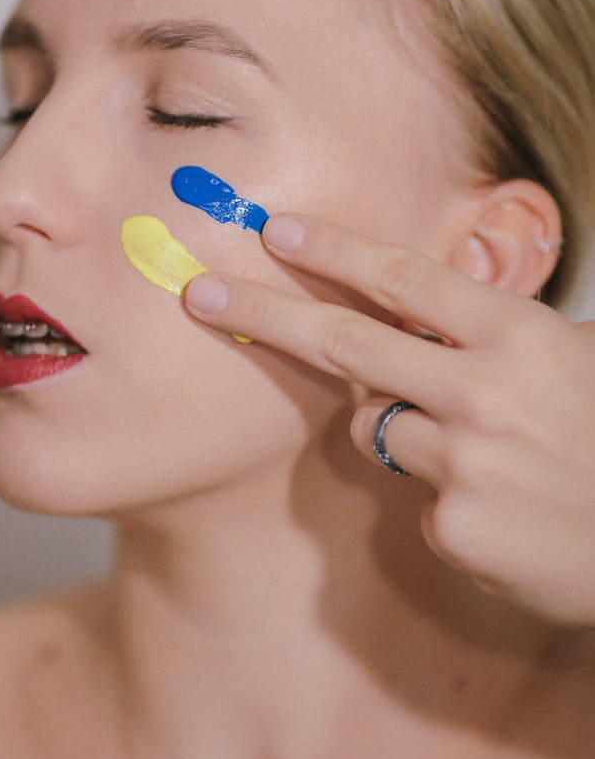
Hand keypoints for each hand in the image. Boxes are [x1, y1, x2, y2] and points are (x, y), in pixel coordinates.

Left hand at [184, 214, 594, 627]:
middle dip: (264, 312)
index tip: (273, 229)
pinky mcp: (457, 529)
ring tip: (479, 447)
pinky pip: (415, 497)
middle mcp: (486, 392)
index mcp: (521, 336)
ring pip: (375, 427)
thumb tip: (400, 311)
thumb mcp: (569, 358)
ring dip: (396, 424)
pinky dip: (442, 493)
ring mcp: (469, 463)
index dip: (333, 249)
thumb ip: (485, 334)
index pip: (405, 279)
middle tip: (199, 292)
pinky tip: (503, 506)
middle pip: (348, 341)